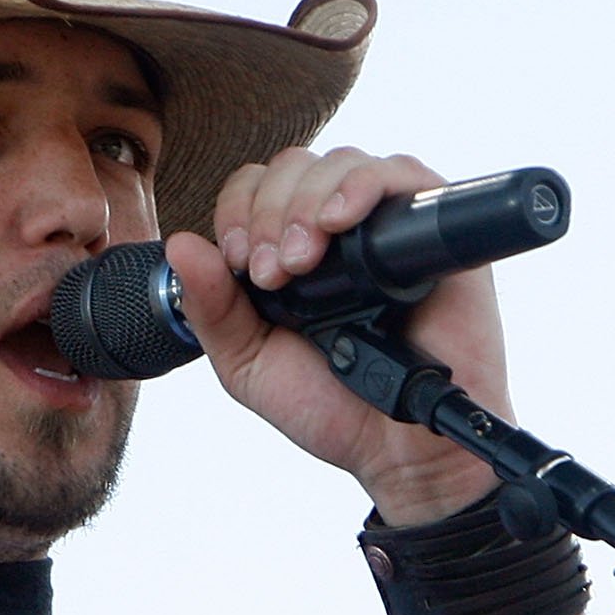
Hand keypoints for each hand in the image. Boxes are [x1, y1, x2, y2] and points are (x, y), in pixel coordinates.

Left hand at [165, 147, 506, 525]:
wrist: (400, 452)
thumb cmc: (333, 409)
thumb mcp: (249, 364)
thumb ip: (212, 309)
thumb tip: (180, 245)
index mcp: (292, 252)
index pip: (255, 188)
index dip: (239, 212)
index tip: (242, 264)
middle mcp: (339, 231)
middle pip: (294, 166)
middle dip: (270, 213)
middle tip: (274, 274)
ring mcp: (387, 226)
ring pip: (340, 163)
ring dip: (306, 203)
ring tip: (304, 262)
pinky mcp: (434, 231)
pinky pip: (401, 173)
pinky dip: (363, 185)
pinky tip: (340, 222)